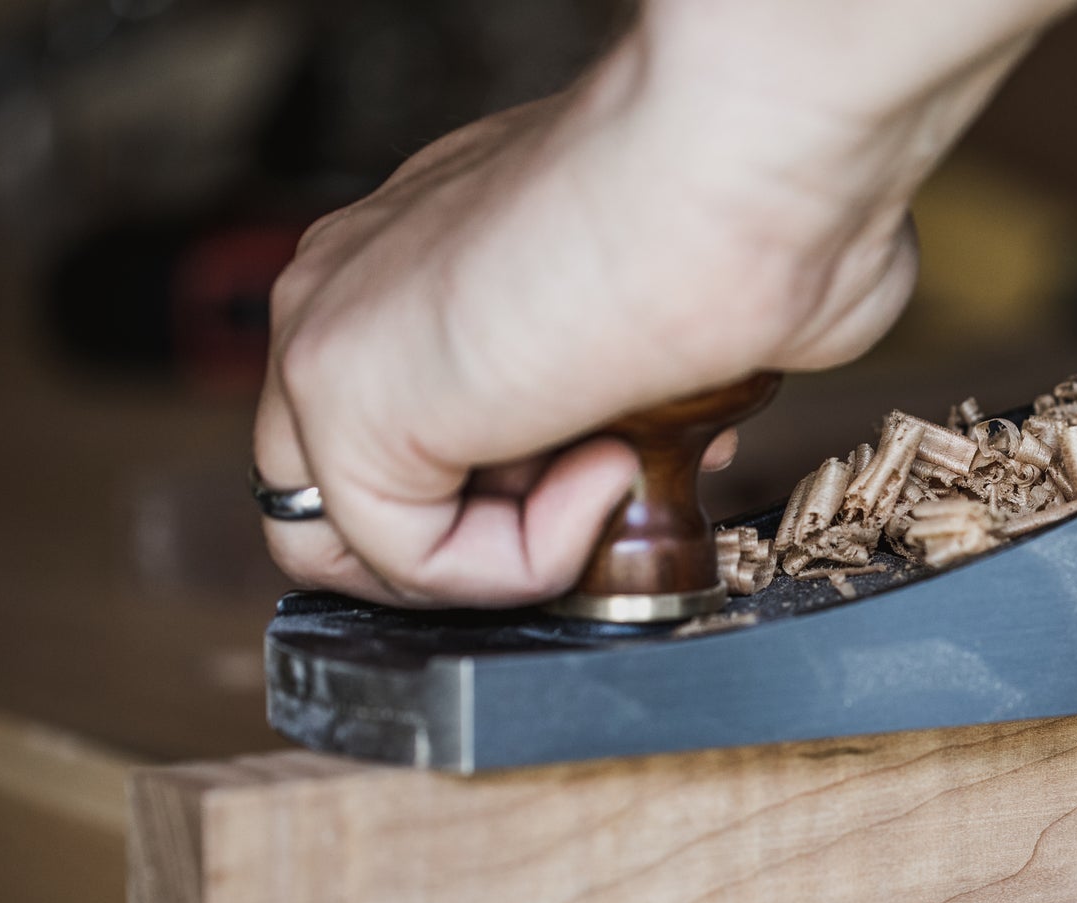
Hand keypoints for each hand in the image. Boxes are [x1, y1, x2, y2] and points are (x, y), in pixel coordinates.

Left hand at [256, 0, 1076, 606]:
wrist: (736, 167)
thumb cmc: (748, 217)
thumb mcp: (674, 324)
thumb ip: (629, 392)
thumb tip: (658, 450)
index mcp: (426, 255)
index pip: (410, 425)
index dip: (523, 486)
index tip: (640, 453)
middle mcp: (356, 286)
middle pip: (356, 493)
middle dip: (495, 530)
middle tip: (614, 489)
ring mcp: (329, 337)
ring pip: (359, 542)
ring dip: (505, 550)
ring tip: (616, 476)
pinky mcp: (342, 405)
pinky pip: (413, 560)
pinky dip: (526, 558)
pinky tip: (608, 463)